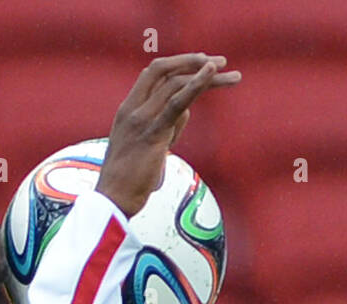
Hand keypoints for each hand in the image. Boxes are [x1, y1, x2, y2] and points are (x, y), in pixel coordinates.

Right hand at [95, 53, 240, 217]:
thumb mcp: (148, 146)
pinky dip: (196, 85)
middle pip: (164, 71)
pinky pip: (176, 103)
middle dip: (193, 61)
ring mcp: (141, 119)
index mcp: (128, 109)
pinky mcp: (153, 134)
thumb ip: (165, 125)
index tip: (202, 62)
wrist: (113, 200)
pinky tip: (211, 75)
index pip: (153, 74)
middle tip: (222, 61)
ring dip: (207, 76)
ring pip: (175, 84)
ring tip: (234, 76)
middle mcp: (132, 109)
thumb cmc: (130, 179)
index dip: (178, 64)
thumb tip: (186, 111)